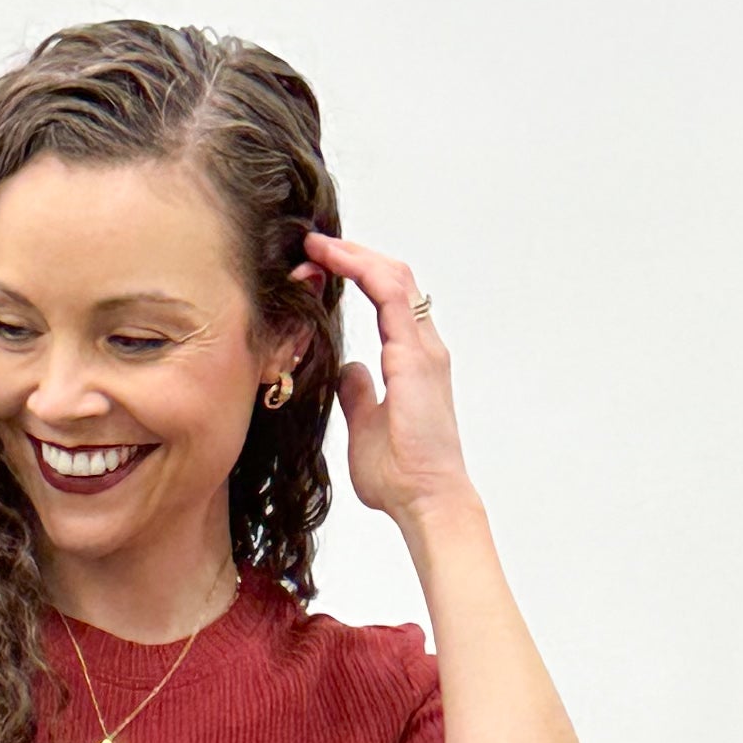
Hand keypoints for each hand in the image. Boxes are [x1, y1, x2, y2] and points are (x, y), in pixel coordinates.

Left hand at [300, 229, 473, 529]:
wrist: (426, 500)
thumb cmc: (401, 475)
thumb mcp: (366, 425)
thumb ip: (359, 393)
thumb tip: (349, 370)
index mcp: (414, 359)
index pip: (389, 296)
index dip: (358, 271)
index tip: (321, 262)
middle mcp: (423, 347)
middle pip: (393, 277)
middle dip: (354, 254)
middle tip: (315, 243)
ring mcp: (423, 349)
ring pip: (393, 277)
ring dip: (354, 254)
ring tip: (318, 245)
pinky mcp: (414, 356)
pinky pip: (389, 295)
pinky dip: (361, 270)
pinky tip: (332, 260)